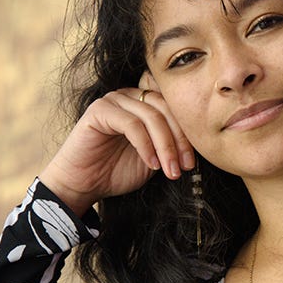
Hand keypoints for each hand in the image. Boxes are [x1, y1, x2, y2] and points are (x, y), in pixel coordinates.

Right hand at [39, 87, 195, 214]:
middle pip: (165, 109)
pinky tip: (151, 164)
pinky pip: (131, 124)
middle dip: (179, 140)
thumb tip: (198, 144)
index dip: (186, 134)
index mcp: (145, 104)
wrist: (83, 185)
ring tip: (170, 170)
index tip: (191, 163)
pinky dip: (145, 145)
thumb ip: (169, 145)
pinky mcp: (99, 110)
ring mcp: (114, 100)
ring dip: (165, 146)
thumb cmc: (116, 171)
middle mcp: (130, 97)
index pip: (174, 109)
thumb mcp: (153, 158)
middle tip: (184, 167)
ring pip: (151, 116)